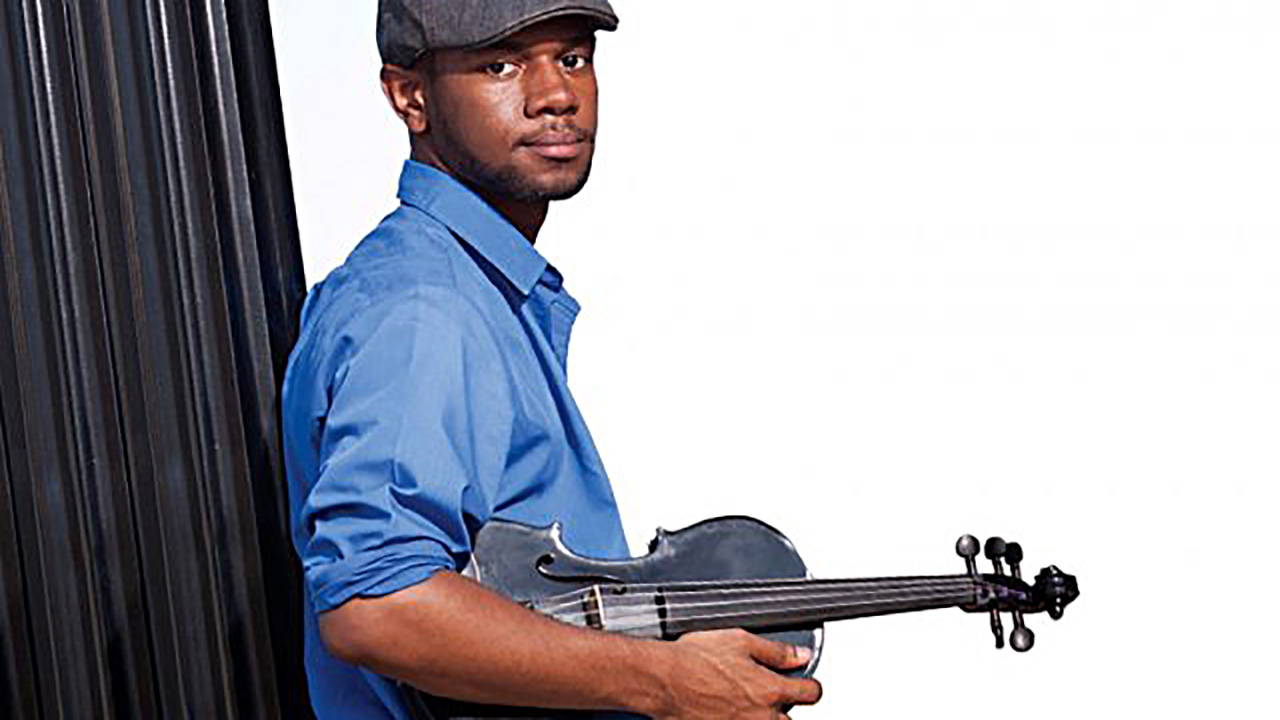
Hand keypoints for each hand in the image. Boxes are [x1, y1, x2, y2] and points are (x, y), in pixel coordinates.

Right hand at [650, 629, 822, 718]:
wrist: (663, 681)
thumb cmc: (695, 659)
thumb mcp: (740, 641)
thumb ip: (776, 652)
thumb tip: (800, 656)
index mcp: (770, 690)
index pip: (810, 694)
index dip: (810, 686)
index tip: (805, 684)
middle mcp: (761, 717)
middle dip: (784, 709)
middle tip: (767, 695)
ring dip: (763, 718)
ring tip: (745, 704)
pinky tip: (726, 710)